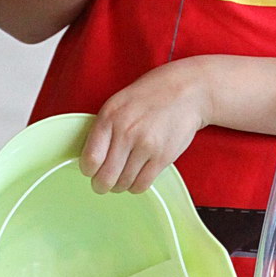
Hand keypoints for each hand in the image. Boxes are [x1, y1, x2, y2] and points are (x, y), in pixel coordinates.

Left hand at [80, 61, 213, 193]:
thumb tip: (90, 158)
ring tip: (123, 175)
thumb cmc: (150, 95)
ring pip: (123, 184)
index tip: (92, 169)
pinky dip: (136, 186)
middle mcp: (126, 132)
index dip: (88, 170)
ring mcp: (146, 146)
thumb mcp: (118, 102)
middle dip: (102, 185)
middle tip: (104, 182)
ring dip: (120, 185)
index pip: (90, 159)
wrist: (187, 91)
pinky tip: (137, 175)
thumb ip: (103, 128)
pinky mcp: (163, 157)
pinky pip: (142, 185)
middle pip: (105, 178)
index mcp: (110, 117)